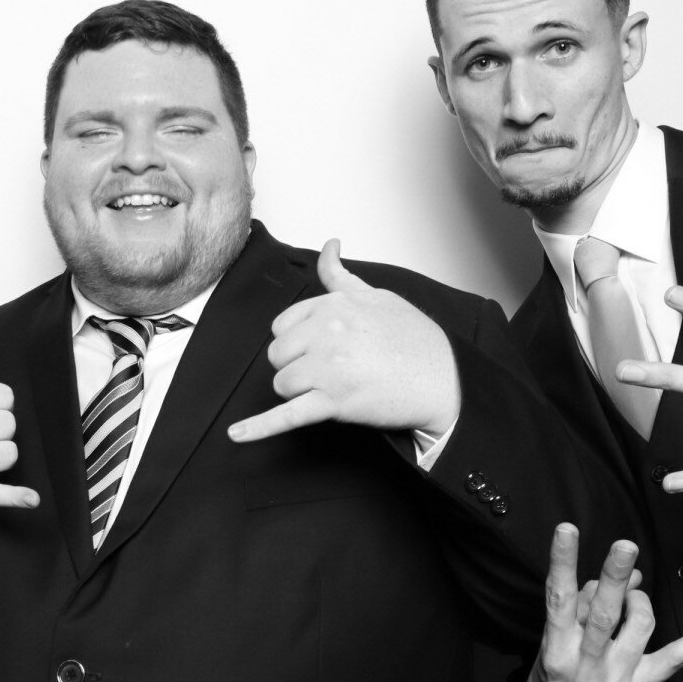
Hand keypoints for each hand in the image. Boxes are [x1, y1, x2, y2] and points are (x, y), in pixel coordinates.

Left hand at [227, 239, 459, 442]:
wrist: (445, 380)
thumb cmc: (415, 340)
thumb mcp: (378, 296)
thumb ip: (341, 276)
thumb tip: (328, 247)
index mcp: (333, 306)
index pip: (283, 325)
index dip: (298, 341)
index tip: (320, 348)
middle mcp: (326, 333)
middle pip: (278, 355)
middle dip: (297, 365)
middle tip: (331, 370)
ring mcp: (328, 369)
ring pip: (283, 383)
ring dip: (301, 391)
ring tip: (335, 389)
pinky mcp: (333, 403)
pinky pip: (286, 416)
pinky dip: (259, 428)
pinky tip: (237, 434)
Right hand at [522, 524, 682, 681]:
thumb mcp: (550, 651)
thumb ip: (578, 614)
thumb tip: (615, 578)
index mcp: (556, 652)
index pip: (558, 599)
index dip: (563, 562)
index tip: (568, 530)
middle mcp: (587, 666)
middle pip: (604, 614)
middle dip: (614, 578)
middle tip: (626, 546)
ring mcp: (619, 679)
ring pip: (641, 625)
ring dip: (640, 598)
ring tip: (633, 592)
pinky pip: (680, 656)